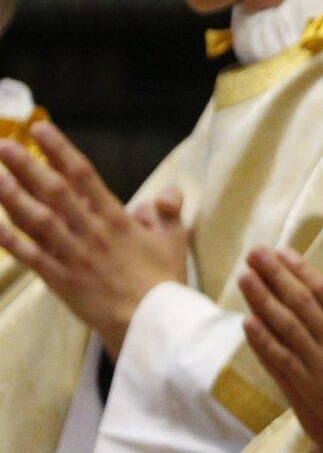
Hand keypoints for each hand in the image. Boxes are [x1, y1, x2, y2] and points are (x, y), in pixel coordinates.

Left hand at [0, 123, 190, 353]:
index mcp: (118, 218)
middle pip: (54, 192)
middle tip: (3, 144)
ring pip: (36, 220)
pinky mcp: (59, 280)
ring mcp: (72, 255)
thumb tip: (165, 193)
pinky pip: (30, 257)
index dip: (61, 151)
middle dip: (27, 166)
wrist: (151, 323)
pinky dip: (11, 240)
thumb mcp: (176, 240)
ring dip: (12, 196)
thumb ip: (168, 212)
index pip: (85, 176)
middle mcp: (90, 232)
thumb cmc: (164, 281)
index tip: (41, 130)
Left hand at [237, 248, 322, 452]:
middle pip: (299, 301)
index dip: (301, 270)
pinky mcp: (306, 384)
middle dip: (275, 275)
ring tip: (245, 278)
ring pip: (284, 325)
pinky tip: (247, 322)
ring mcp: (318, 362)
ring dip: (262, 299)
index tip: (283, 252)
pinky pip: (279, 358)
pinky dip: (262, 340)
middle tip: (255, 254)